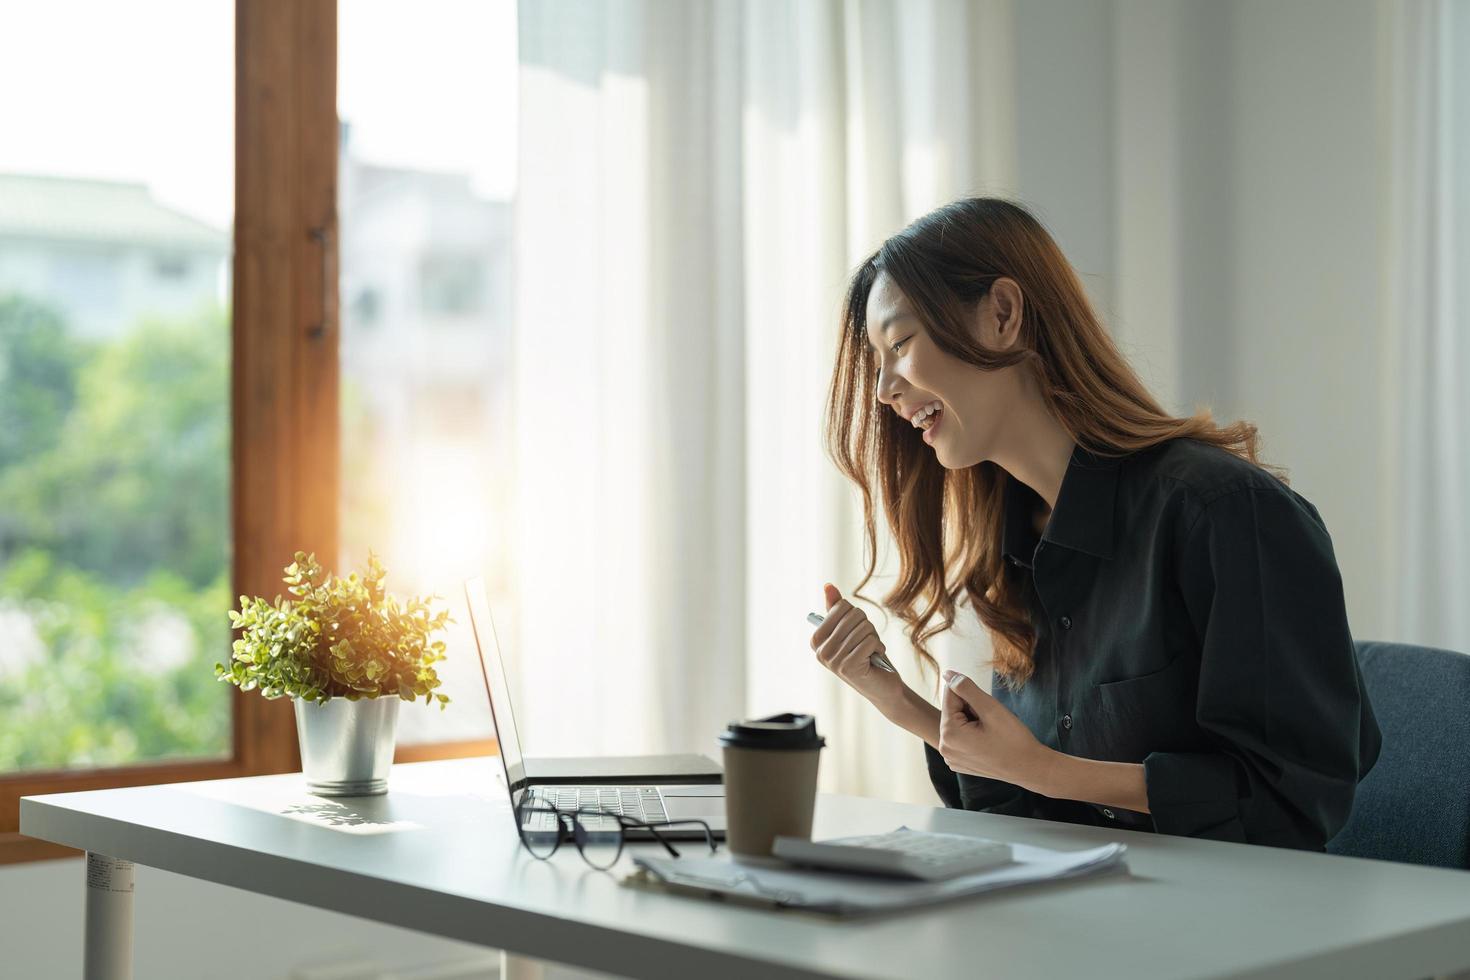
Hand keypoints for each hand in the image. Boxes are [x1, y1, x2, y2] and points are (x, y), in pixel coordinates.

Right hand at [809, 583, 904, 710]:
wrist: (882, 685)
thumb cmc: (866, 654)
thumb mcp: (852, 629)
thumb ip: (836, 609)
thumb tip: (828, 585)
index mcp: (816, 640)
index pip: (840, 607)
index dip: (856, 616)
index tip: (857, 632)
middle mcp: (820, 651)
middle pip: (853, 616)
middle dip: (867, 627)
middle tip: (867, 642)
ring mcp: (833, 661)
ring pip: (863, 629)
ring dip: (873, 638)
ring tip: (871, 651)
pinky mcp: (848, 668)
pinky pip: (870, 641)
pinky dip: (878, 647)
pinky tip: (875, 658)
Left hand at [938, 669, 1050, 789]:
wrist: (1029, 767)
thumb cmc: (1014, 739)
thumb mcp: (990, 708)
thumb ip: (966, 688)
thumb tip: (948, 674)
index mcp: (949, 734)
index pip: (950, 695)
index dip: (972, 696)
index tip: (987, 711)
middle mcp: (945, 748)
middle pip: (953, 710)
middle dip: (972, 709)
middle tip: (991, 723)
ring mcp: (951, 757)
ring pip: (958, 722)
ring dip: (973, 720)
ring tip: (991, 733)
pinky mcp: (959, 762)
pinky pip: (961, 737)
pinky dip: (973, 733)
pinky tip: (988, 742)